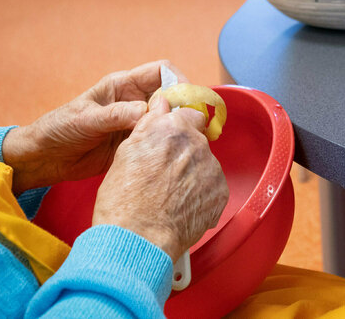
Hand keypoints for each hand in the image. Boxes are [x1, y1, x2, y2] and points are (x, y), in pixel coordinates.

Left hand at [2, 60, 187, 194]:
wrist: (45, 157)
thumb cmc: (59, 128)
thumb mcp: (85, 119)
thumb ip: (115, 115)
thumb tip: (146, 112)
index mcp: (123, 85)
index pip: (161, 71)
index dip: (178, 80)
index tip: (185, 99)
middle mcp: (134, 101)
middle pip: (172, 96)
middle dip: (184, 107)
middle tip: (191, 125)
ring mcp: (137, 123)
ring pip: (169, 120)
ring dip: (178, 128)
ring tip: (185, 142)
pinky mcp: (136, 144)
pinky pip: (159, 141)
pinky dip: (169, 146)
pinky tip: (173, 155)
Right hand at [92, 96, 228, 261]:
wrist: (138, 239)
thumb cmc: (124, 198)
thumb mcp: (126, 152)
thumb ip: (149, 123)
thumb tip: (162, 104)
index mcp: (173, 128)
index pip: (191, 114)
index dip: (181, 126)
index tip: (173, 137)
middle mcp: (197, 144)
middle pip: (197, 142)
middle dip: (184, 153)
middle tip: (163, 175)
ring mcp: (212, 169)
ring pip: (205, 166)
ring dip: (192, 175)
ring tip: (170, 196)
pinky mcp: (221, 193)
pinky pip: (212, 188)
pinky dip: (201, 196)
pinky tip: (181, 208)